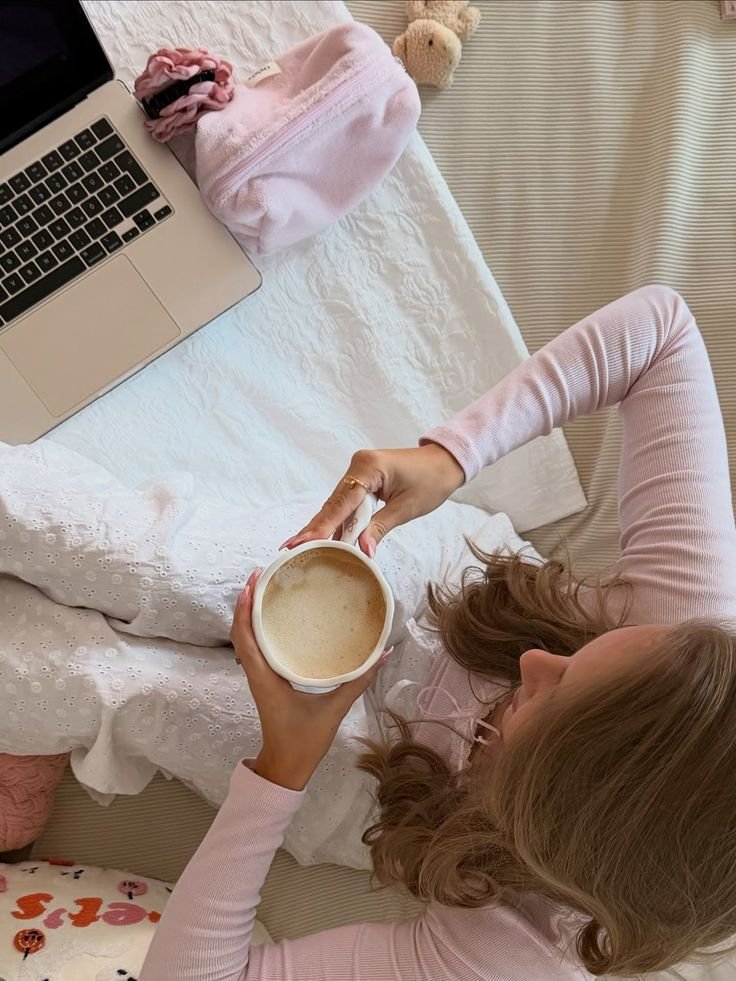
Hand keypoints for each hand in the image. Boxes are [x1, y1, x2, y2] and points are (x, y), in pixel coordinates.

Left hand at [231, 571, 391, 790]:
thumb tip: (383, 653)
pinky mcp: (265, 680)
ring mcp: (258, 677)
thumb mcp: (334, 709)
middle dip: (246, 601)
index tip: (254, 581)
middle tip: (261, 573)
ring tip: (264, 587)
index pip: (245, 635)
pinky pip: (254, 648)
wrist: (286, 767)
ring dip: (248, 613)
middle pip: (239, 630)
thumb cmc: (304, 740)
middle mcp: (256, 673)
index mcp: (265, 677)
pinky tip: (272, 617)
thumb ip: (358, 680)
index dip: (245, 607)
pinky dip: (255, 628)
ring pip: (244, 638)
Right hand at [280, 444, 464, 557]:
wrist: (445, 461)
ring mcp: (357, 471)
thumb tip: (361, 551)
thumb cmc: (431, 480)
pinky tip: (321, 537)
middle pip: (332, 504)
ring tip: (299, 548)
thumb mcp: (407, 508)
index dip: (321, 527)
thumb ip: (379, 527)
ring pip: (336, 505)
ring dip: (323, 527)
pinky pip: (345, 503)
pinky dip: (337, 520)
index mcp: (367, 468)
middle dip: (314, 529)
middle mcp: (357, 466)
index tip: (300, 543)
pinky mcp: (362, 479)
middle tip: (289, 550)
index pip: (340, 503)